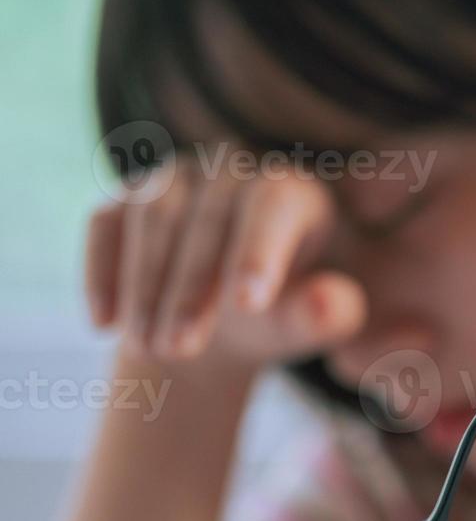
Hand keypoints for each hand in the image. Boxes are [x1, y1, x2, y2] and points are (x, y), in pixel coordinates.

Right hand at [86, 152, 366, 370]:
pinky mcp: (126, 196)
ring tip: (150, 349)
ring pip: (151, 218)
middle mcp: (232, 170)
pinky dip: (102, 274)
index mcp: (294, 191)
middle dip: (190, 290)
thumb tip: (327, 304)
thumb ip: (326, 314)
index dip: (258, 251)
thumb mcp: (312, 322)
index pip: (274, 205)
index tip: (249, 307)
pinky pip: (105, 225)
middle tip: (180, 350)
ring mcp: (175, 177)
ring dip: (145, 287)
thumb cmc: (286, 313)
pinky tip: (105, 324)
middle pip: (207, 219)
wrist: (227, 319)